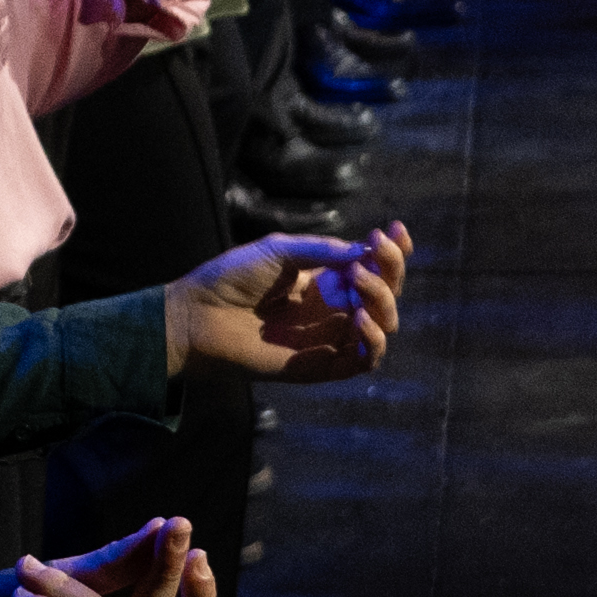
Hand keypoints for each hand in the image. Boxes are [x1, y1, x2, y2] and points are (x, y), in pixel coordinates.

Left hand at [165, 223, 409, 385]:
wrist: (199, 314)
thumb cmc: (233, 278)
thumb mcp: (280, 250)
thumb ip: (323, 251)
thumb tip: (366, 252)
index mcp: (326, 280)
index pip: (374, 269)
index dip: (392, 253)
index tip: (396, 231)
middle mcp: (334, 309)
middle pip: (385, 295)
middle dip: (390, 272)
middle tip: (371, 256)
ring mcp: (329, 338)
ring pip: (382, 326)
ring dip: (382, 302)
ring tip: (359, 283)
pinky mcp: (321, 366)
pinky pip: (363, 360)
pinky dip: (372, 341)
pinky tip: (359, 318)